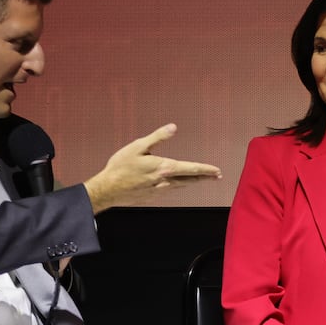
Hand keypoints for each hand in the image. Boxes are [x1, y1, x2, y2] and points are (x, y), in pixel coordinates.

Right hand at [83, 124, 221, 212]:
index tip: (217, 171)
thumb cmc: (120, 166)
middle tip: (216, 176)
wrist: (108, 189)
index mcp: (164, 168)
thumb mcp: (138, 146)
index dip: (206, 169)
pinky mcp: (152, 197)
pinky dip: (178, 186)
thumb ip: (157, 137)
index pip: (191, 169)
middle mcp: (165, 182)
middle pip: (190, 180)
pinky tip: (177, 184)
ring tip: (200, 179)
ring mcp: (159, 191)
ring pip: (181, 186)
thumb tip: (173, 127)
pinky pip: (170, 190)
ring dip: (192, 182)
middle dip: (204, 177)